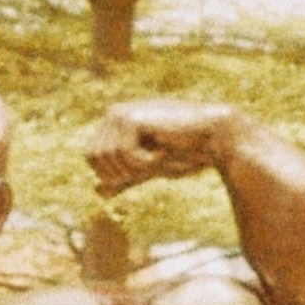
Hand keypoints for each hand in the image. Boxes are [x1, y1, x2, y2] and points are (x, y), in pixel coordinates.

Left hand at [84, 101, 244, 195]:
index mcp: (115, 123)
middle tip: (152, 162)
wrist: (213, 140)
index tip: (141, 170)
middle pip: (95, 157)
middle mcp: (114, 114)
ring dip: (136, 166)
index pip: (91, 156)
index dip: (111, 172)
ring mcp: (121, 113)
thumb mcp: (147, 169)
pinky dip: (144, 161)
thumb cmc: (185, 153)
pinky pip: (123, 153)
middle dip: (123, 170)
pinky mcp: (131, 118)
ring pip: (108, 156)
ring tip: (159, 155)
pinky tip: (163, 150)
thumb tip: (96, 191)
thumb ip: (124, 178)